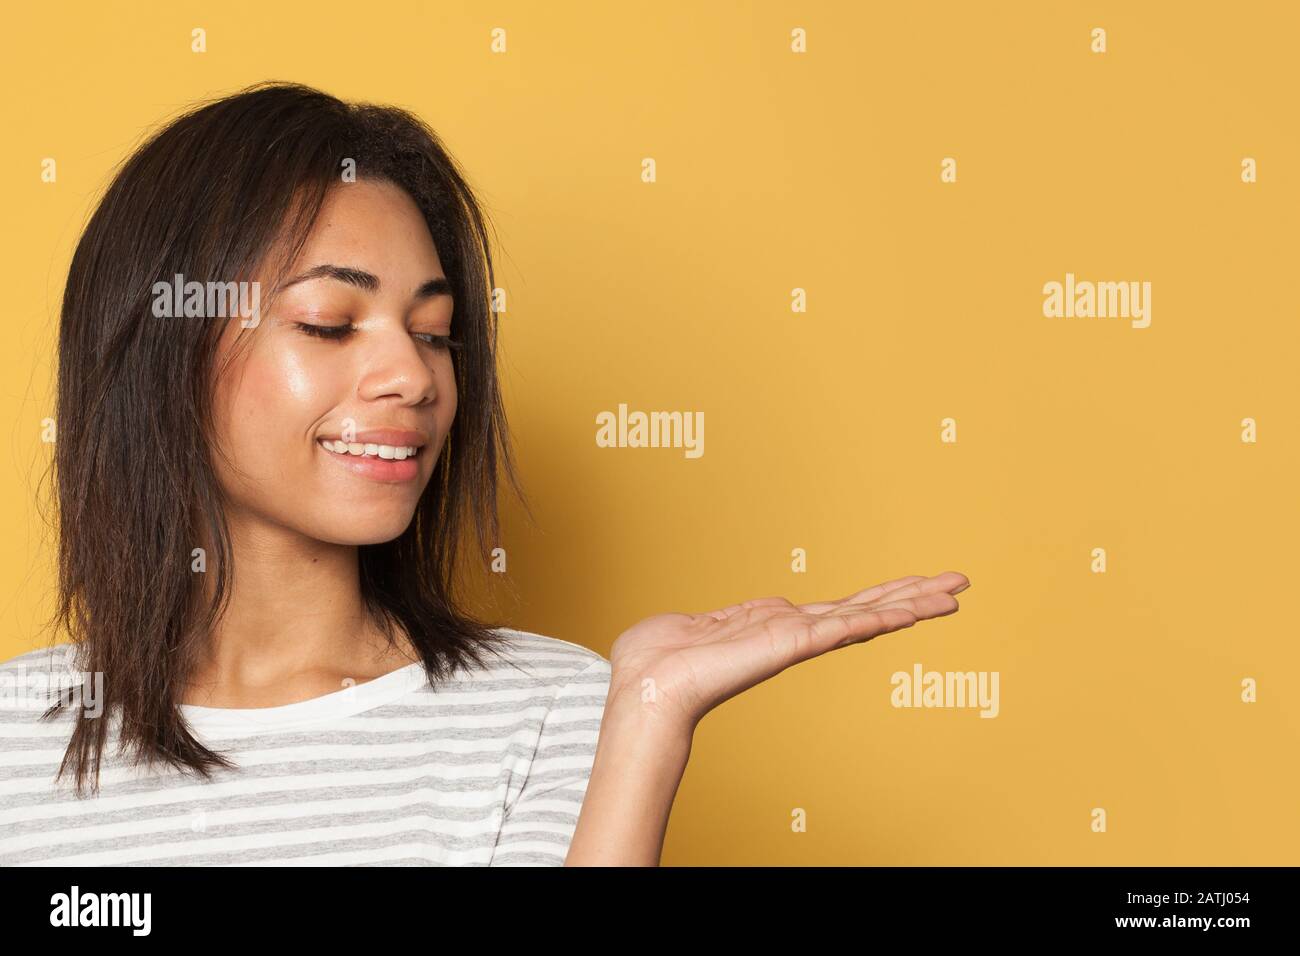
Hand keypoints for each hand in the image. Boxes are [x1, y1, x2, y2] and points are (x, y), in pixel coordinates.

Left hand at [607, 571, 970, 732]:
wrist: (647, 686)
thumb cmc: (659, 661)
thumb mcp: (702, 625)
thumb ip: (730, 618)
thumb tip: (746, 614)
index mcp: (776, 627)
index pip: (838, 610)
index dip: (878, 598)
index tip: (912, 587)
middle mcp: (794, 634)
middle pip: (865, 611)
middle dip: (911, 597)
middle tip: (957, 584)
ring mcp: (796, 640)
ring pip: (865, 616)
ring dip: (910, 604)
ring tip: (953, 593)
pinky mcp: (790, 645)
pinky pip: (843, 628)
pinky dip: (878, 619)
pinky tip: (911, 612)